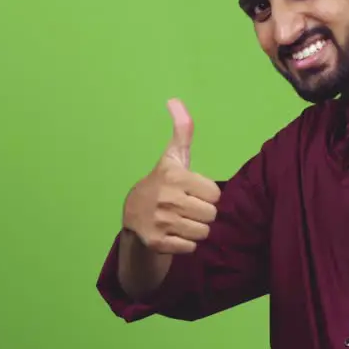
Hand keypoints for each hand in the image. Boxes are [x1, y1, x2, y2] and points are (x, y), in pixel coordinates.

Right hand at [122, 98, 221, 254]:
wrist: (133, 215)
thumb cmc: (162, 183)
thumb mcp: (172, 157)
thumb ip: (182, 131)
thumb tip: (174, 100)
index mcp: (174, 177)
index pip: (215, 194)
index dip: (207, 195)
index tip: (192, 192)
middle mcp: (166, 199)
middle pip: (210, 215)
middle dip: (202, 214)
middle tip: (188, 209)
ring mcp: (161, 222)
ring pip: (202, 233)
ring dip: (195, 230)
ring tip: (182, 221)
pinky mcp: (157, 243)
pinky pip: (190, 247)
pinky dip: (185, 244)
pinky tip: (174, 234)